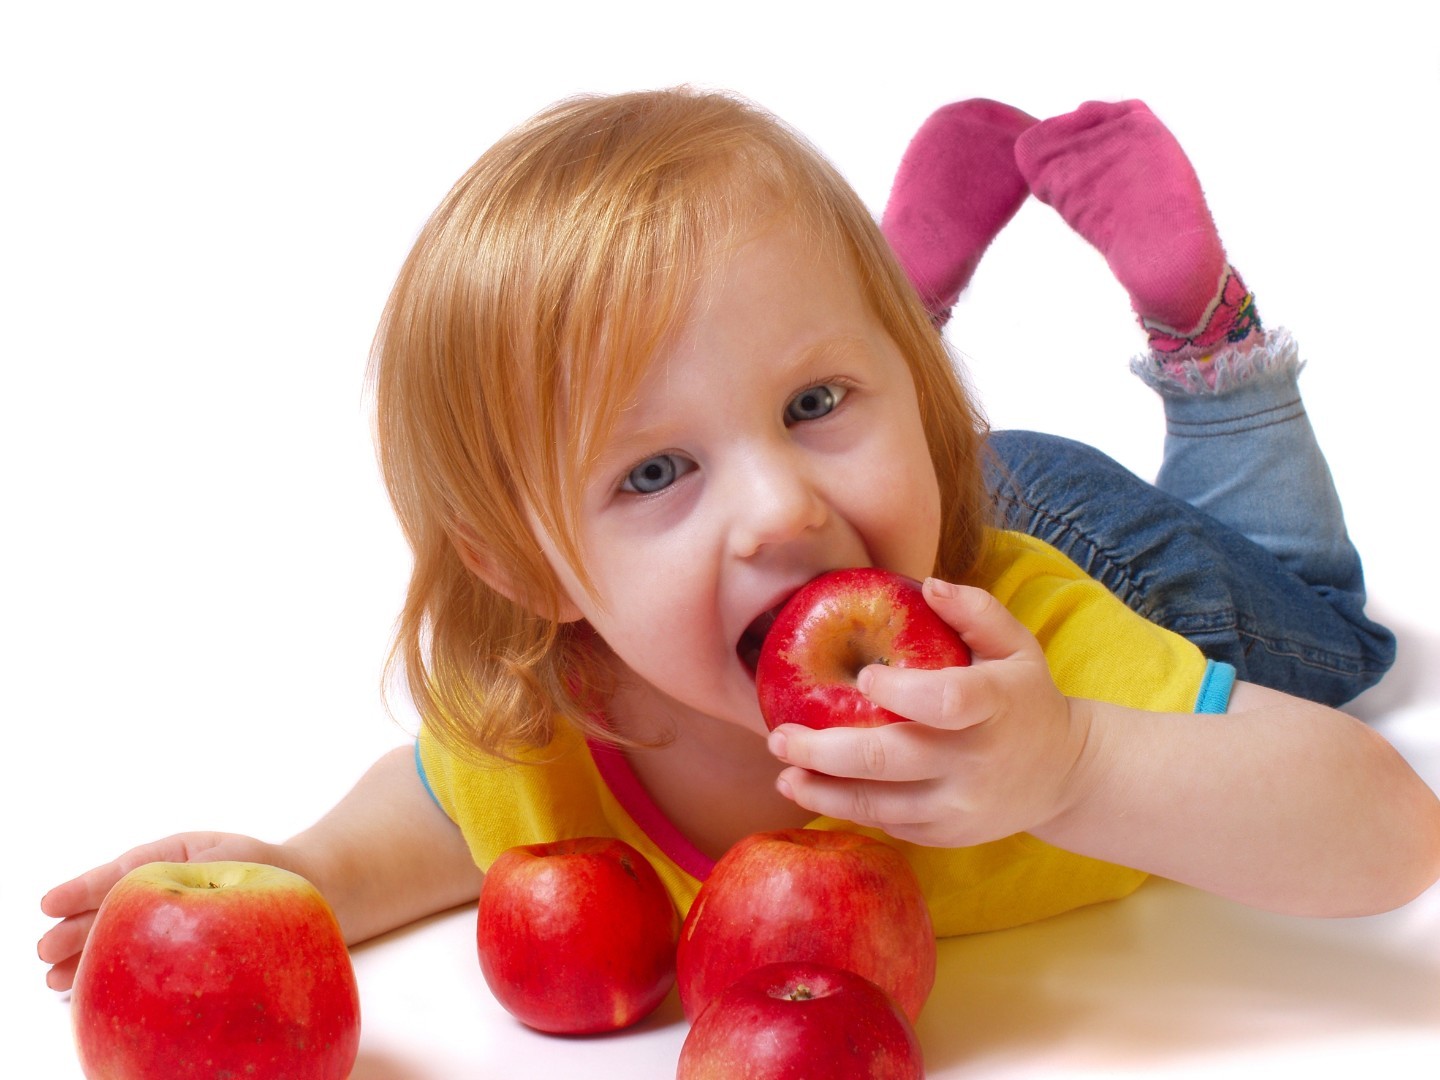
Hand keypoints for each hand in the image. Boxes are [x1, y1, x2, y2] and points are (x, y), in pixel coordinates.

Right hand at [38, 832, 295, 991]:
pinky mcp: (177, 947)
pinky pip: (143, 959)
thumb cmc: (267, 870)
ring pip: (122, 936)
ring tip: (54, 977)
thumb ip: (200, 876)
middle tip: (44, 951)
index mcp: (176, 855)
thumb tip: (163, 903)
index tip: (49, 904)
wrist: (305, 887)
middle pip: (115, 909)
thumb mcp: (236, 862)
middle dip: (78, 929)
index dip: (86, 889)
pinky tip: (89, 990)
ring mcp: (169, 917)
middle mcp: (166, 885)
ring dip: (87, 956)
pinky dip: (117, 972)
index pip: (127, 871)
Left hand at [767, 578, 1090, 847]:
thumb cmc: (1024, 697)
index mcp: (996, 706)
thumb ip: (975, 610)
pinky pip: (888, 824)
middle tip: (779, 737)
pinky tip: (813, 790)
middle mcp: (976, 761)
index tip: (861, 676)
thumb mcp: (1016, 646)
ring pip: (880, 805)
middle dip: (826, 750)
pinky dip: (846, 809)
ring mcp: (960, 806)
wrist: (1064, 775)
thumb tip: (927, 583)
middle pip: (892, 759)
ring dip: (823, 790)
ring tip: (783, 773)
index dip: (901, 692)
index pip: (946, 701)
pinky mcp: (946, 834)